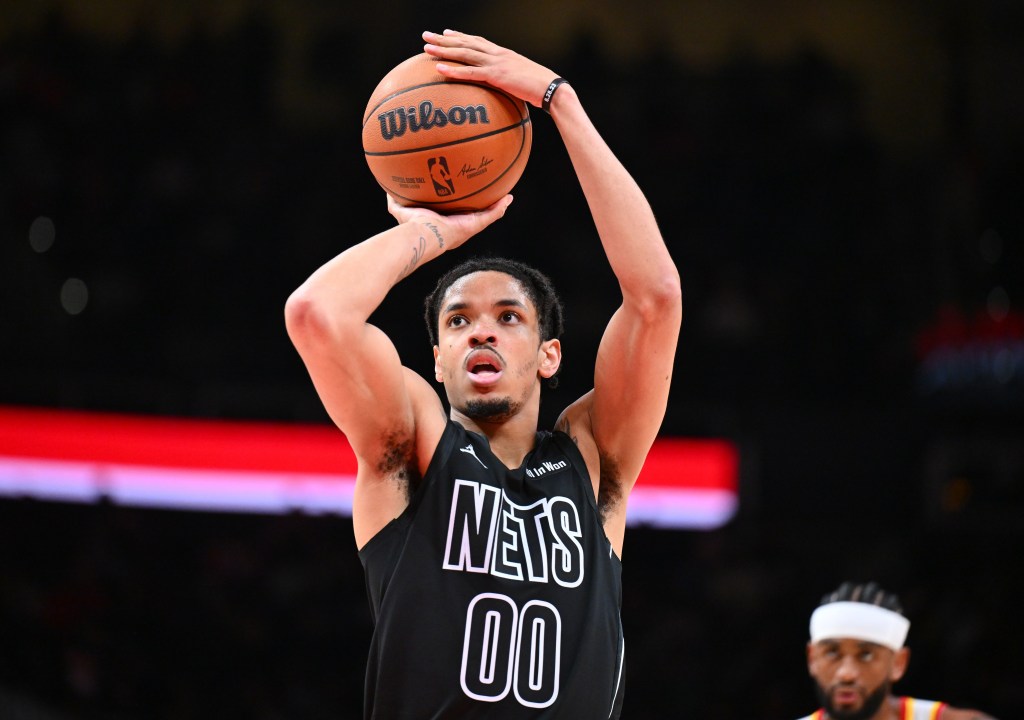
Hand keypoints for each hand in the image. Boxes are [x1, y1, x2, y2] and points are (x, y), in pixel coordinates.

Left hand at [386, 192, 513, 251]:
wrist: (422, 235)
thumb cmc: (411, 227)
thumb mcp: (401, 210)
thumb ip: (396, 200)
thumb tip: (388, 189)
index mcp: (444, 224)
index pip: (456, 214)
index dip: (463, 207)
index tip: (468, 198)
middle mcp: (458, 227)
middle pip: (474, 215)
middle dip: (483, 206)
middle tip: (491, 195)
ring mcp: (468, 227)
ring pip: (486, 216)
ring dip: (497, 206)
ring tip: (506, 195)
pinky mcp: (473, 226)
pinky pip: (491, 215)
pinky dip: (500, 207)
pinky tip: (508, 197)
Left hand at [422, 29, 557, 107]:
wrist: (552, 89)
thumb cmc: (540, 89)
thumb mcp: (522, 81)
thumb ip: (510, 82)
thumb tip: (504, 92)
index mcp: (503, 54)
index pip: (478, 41)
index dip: (461, 36)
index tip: (446, 32)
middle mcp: (497, 54)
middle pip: (466, 43)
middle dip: (444, 39)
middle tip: (426, 35)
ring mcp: (496, 63)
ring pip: (465, 53)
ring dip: (444, 50)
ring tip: (426, 48)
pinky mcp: (497, 76)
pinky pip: (471, 73)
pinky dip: (454, 71)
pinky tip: (439, 69)